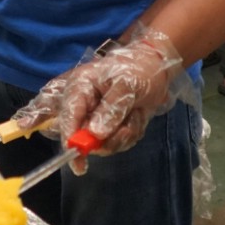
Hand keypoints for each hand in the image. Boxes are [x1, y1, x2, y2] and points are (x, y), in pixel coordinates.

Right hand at [8, 23, 182, 171]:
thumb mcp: (127, 85)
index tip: (77, 155)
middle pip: (79, 136)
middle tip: (125, 131)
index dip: (69, 136)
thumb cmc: (138, 69)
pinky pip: (115, 143)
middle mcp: (83, 105)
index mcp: (80, 87)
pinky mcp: (108, 129)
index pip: (68, 114)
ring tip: (136, 114)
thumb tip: (95, 133)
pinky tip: (137, 116)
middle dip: (103, 141)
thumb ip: (111, 109)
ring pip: (100, 144)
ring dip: (122, 135)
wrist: (156, 70)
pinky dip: (130, 133)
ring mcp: (95, 119)